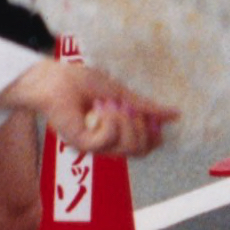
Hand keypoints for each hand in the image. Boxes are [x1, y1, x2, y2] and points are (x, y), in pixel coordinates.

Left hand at [0, 60, 176, 156]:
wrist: (54, 79)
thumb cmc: (81, 83)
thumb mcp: (122, 93)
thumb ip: (146, 106)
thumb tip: (175, 114)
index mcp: (118, 132)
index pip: (148, 146)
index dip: (154, 132)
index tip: (148, 112)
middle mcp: (108, 143)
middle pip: (142, 150)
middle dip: (140, 124)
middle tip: (124, 105)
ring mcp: (96, 145)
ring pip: (128, 147)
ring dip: (124, 120)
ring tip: (108, 104)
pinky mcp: (83, 143)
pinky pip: (109, 140)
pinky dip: (110, 121)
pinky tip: (99, 109)